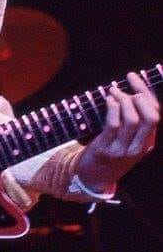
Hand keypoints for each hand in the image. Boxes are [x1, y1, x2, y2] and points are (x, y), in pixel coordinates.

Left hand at [77, 72, 159, 192]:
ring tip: (113, 91)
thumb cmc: (111, 148)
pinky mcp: (107, 150)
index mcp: (147, 142)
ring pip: (132, 119)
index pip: (155, 113)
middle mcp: (139, 147)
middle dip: (140, 95)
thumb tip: (131, 88)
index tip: (134, 76)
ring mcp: (123, 150)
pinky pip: (114, 125)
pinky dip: (112, 108)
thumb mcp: (128, 137)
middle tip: (128, 84)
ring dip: (123, 99)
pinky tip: (108, 100)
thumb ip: (133, 118)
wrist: (95, 175)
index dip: (146, 91)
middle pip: (151, 117)